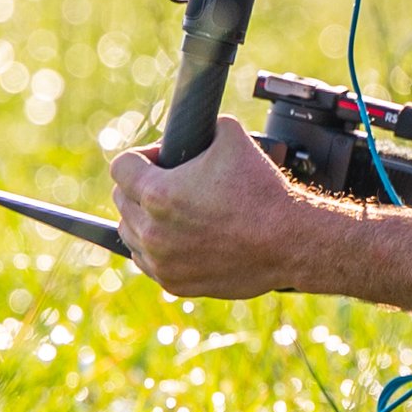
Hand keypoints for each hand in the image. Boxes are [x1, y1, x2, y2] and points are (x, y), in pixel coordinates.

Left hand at [110, 119, 334, 300]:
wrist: (289, 240)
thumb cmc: (262, 191)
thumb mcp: (232, 137)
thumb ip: (203, 128)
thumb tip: (195, 128)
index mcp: (158, 193)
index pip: (121, 167)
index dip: (142, 156)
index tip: (161, 159)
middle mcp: (152, 231)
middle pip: (122, 200)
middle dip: (140, 186)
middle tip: (170, 182)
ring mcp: (162, 261)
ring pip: (130, 233)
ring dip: (143, 218)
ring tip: (172, 210)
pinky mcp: (175, 283)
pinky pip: (147, 261)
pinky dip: (157, 248)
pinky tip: (178, 236)